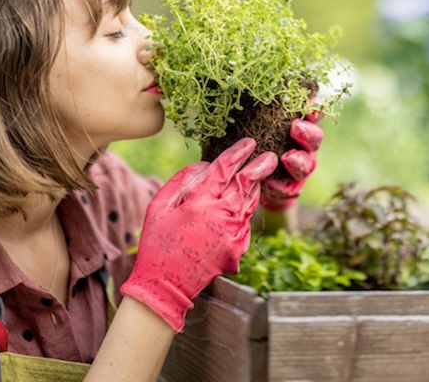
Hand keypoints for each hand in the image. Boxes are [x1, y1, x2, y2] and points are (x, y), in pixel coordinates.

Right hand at [119, 138, 276, 331]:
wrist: (166, 286)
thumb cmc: (157, 243)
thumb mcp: (159, 206)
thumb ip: (181, 181)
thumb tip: (203, 165)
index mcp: (200, 201)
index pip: (225, 168)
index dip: (238, 153)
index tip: (249, 142)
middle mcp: (221, 215)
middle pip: (247, 183)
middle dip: (260, 166)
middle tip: (270, 156)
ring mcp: (233, 233)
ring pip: (250, 203)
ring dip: (255, 187)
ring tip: (259, 175)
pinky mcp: (238, 249)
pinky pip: (246, 223)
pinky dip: (246, 210)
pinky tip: (243, 205)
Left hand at [260, 101, 324, 211]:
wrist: (251, 179)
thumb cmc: (254, 143)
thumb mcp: (254, 124)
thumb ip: (258, 111)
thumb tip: (245, 89)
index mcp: (299, 127)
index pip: (313, 115)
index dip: (315, 109)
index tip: (312, 104)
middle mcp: (304, 146)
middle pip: (315, 138)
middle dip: (307, 133)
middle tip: (295, 127)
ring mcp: (299, 169)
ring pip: (306, 165)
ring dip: (298, 161)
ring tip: (287, 158)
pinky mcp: (289, 189)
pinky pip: (287, 189)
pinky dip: (280, 186)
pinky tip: (270, 183)